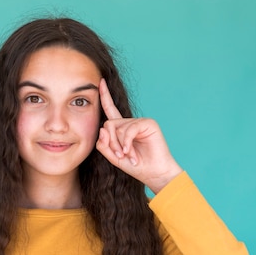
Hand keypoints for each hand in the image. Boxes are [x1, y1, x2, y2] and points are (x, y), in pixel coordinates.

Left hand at [95, 79, 182, 193]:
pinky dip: (127, 142)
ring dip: (120, 145)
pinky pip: (129, 129)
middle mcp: (131, 123)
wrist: (154, 173)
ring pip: (118, 128)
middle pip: (109, 124)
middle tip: (120, 155)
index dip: (105, 96)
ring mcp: (140, 122)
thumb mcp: (114, 158)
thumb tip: (103, 128)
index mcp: (122, 129)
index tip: (100, 81)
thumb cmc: (137, 166)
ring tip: (128, 156)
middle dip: (111, 142)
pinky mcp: (148, 123)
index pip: (111, 110)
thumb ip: (104, 145)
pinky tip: (130, 152)